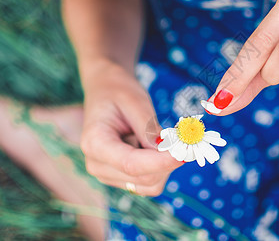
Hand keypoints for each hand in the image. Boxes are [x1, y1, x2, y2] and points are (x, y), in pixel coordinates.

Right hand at [80, 61, 182, 195]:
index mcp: (94, 144)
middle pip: (143, 178)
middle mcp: (96, 165)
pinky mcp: (120, 178)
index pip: (131, 164)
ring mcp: (107, 175)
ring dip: (164, 165)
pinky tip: (153, 147)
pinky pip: (149, 183)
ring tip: (155, 137)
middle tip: (182, 138)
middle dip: (167, 161)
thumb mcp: (135, 102)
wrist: (106, 92)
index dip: (160, 162)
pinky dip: (161, 168)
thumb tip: (168, 152)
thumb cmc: (119, 92)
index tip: (184, 153)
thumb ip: (149, 129)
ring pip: (150, 185)